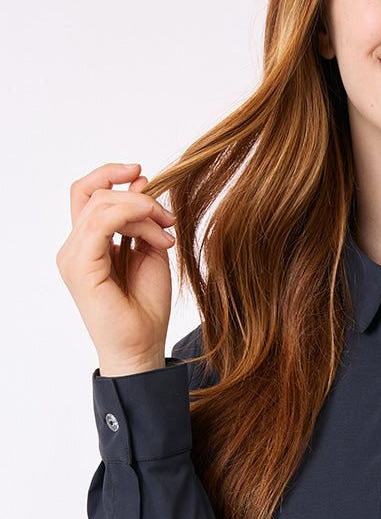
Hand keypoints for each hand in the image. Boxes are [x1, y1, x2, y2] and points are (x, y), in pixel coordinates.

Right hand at [57, 163, 174, 375]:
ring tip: (166, 232)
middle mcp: (74, 247)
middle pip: (96, 194)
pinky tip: (156, 234)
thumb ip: (143, 219)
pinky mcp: (80, 267)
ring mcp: (73, 257)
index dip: (111, 175)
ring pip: (101, 205)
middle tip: (168, 218)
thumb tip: (141, 181)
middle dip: (138, 197)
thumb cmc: (145, 306)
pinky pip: (100, 223)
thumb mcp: (150, 250)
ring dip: (142, 210)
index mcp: (87, 243)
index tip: (142, 172)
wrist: (143, 346)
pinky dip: (133, 219)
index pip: (87, 193)